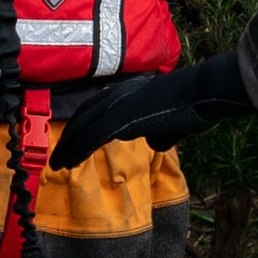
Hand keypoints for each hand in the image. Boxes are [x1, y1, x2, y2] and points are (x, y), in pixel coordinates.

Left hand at [50, 52, 256, 157]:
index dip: (82, 123)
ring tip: (56, 165)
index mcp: (128, 91)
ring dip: (67, 147)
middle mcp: (118, 94)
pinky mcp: (120, 119)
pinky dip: (77, 151)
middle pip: (83, 116)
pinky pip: (91, 137)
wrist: (200, 92)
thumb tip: (155, 143)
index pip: (96, 106)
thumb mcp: (172, 121)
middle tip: (57, 156)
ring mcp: (117, 105)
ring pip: (82, 127)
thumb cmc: (194, 104)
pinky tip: (68, 164)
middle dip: (69, 137)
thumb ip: (160, 131)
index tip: (73, 139)